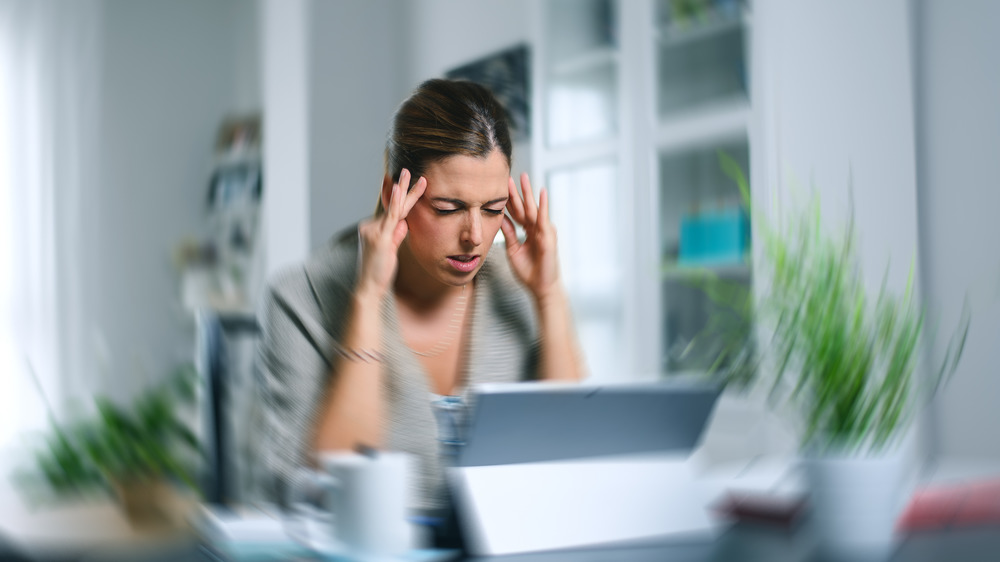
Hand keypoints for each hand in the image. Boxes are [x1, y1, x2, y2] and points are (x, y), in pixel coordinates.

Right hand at [356, 169, 425, 298]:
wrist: (368, 288)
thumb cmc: (378, 272)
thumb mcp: (391, 251)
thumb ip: (397, 236)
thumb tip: (404, 224)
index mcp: (374, 229)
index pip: (390, 211)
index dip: (396, 197)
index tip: (400, 182)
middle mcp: (371, 227)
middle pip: (392, 206)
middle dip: (400, 187)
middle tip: (406, 170)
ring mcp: (374, 231)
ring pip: (394, 209)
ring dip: (403, 191)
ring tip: (409, 174)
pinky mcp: (380, 238)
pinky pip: (391, 218)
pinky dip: (395, 203)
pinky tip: (398, 189)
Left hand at [501, 173, 561, 301]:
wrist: (540, 287)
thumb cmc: (529, 271)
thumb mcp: (513, 249)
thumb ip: (508, 233)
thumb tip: (499, 217)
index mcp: (528, 231)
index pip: (517, 212)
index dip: (509, 200)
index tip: (500, 187)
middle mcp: (536, 228)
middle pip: (525, 207)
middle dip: (517, 191)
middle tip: (510, 175)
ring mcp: (543, 231)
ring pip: (533, 209)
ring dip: (529, 193)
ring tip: (524, 178)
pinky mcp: (548, 236)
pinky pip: (544, 219)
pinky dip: (543, 205)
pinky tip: (542, 193)